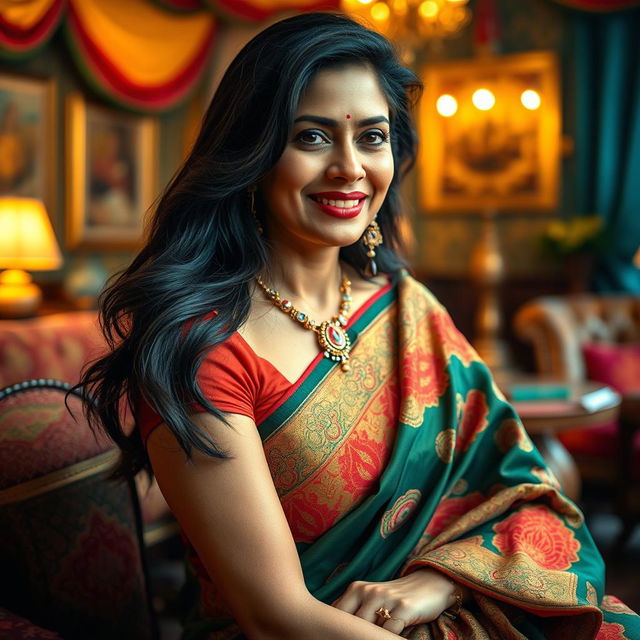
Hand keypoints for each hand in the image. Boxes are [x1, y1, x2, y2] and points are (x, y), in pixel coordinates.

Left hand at [332, 568, 457, 634]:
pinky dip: (388, 637)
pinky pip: (389, 632)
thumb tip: (332, 629)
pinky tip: (391, 636)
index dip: (337, 628)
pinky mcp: (404, 608)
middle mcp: (370, 591)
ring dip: (371, 636)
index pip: (338, 614)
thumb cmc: (395, 598)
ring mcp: (386, 598)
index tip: (337, 635)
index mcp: (357, 588)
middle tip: (356, 638)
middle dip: (355, 634)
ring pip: (369, 629)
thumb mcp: (371, 598)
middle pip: (352, 624)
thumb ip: (353, 610)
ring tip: (375, 636)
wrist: (429, 585)